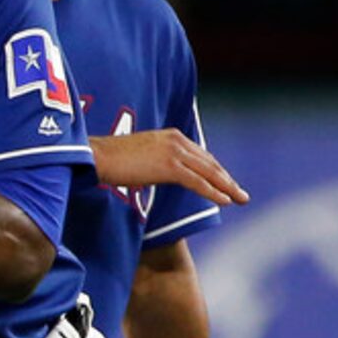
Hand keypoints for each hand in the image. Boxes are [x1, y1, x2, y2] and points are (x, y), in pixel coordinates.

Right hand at [91, 129, 247, 205]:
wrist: (96, 157)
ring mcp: (174, 152)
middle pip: (209, 163)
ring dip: (227, 187)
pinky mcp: (169, 166)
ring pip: (208, 172)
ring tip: (240, 199)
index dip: (215, 171)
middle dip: (227, 179)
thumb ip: (154, 161)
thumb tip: (155, 173)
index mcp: (171, 136)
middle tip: (241, 194)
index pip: (201, 156)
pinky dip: (213, 192)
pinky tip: (225, 202)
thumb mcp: (139, 155)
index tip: (226, 183)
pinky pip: (197, 182)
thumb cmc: (109, 160)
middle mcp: (177, 141)